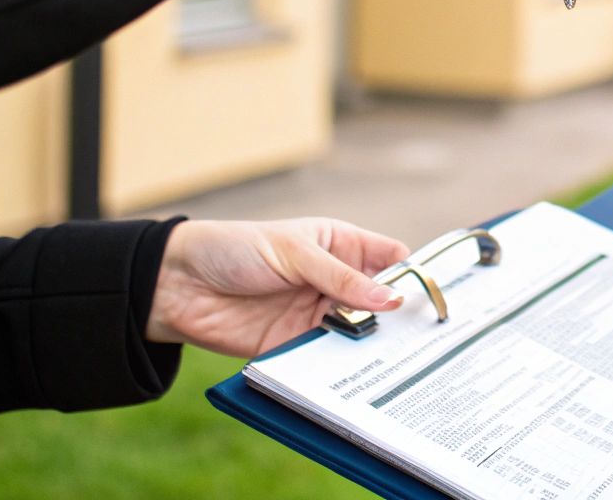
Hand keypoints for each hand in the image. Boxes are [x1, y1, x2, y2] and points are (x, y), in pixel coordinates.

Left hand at [146, 218, 410, 357]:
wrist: (177, 284)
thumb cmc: (234, 248)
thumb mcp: (294, 253)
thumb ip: (342, 278)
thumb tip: (391, 297)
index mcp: (339, 244)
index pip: (391, 257)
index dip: (413, 273)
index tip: (434, 295)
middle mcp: (334, 280)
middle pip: (381, 299)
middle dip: (399, 315)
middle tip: (423, 335)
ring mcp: (316, 312)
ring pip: (360, 330)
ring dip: (373, 341)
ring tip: (396, 354)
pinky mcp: (296, 343)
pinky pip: (330, 355)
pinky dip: (344, 362)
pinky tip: (358, 368)